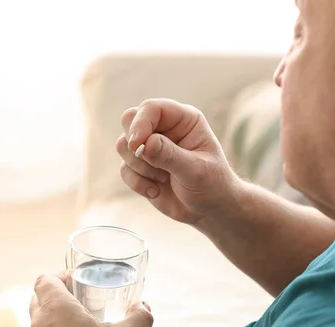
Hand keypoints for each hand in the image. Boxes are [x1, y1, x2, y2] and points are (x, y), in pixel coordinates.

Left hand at [30, 274, 153, 326]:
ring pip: (38, 314)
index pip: (45, 279)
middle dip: (56, 290)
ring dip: (53, 309)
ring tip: (78, 315)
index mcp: (57, 308)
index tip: (78, 280)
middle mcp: (41, 321)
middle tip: (79, 294)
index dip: (60, 274)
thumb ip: (140, 317)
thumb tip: (144, 306)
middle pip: (38, 294)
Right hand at [116, 98, 239, 224]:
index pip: (152, 108)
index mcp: (183, 120)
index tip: (137, 145)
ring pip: (123, 145)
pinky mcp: (141, 167)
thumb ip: (170, 155)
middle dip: (134, 144)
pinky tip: (156, 191)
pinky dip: (137, 183)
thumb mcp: (196, 170)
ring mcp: (150, 147)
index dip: (140, 123)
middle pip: (129, 120)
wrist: (209, 210)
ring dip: (139, 167)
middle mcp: (164, 129)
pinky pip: (124, 169)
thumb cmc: (211, 185)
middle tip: (147, 161)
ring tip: (162, 179)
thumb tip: (145, 143)